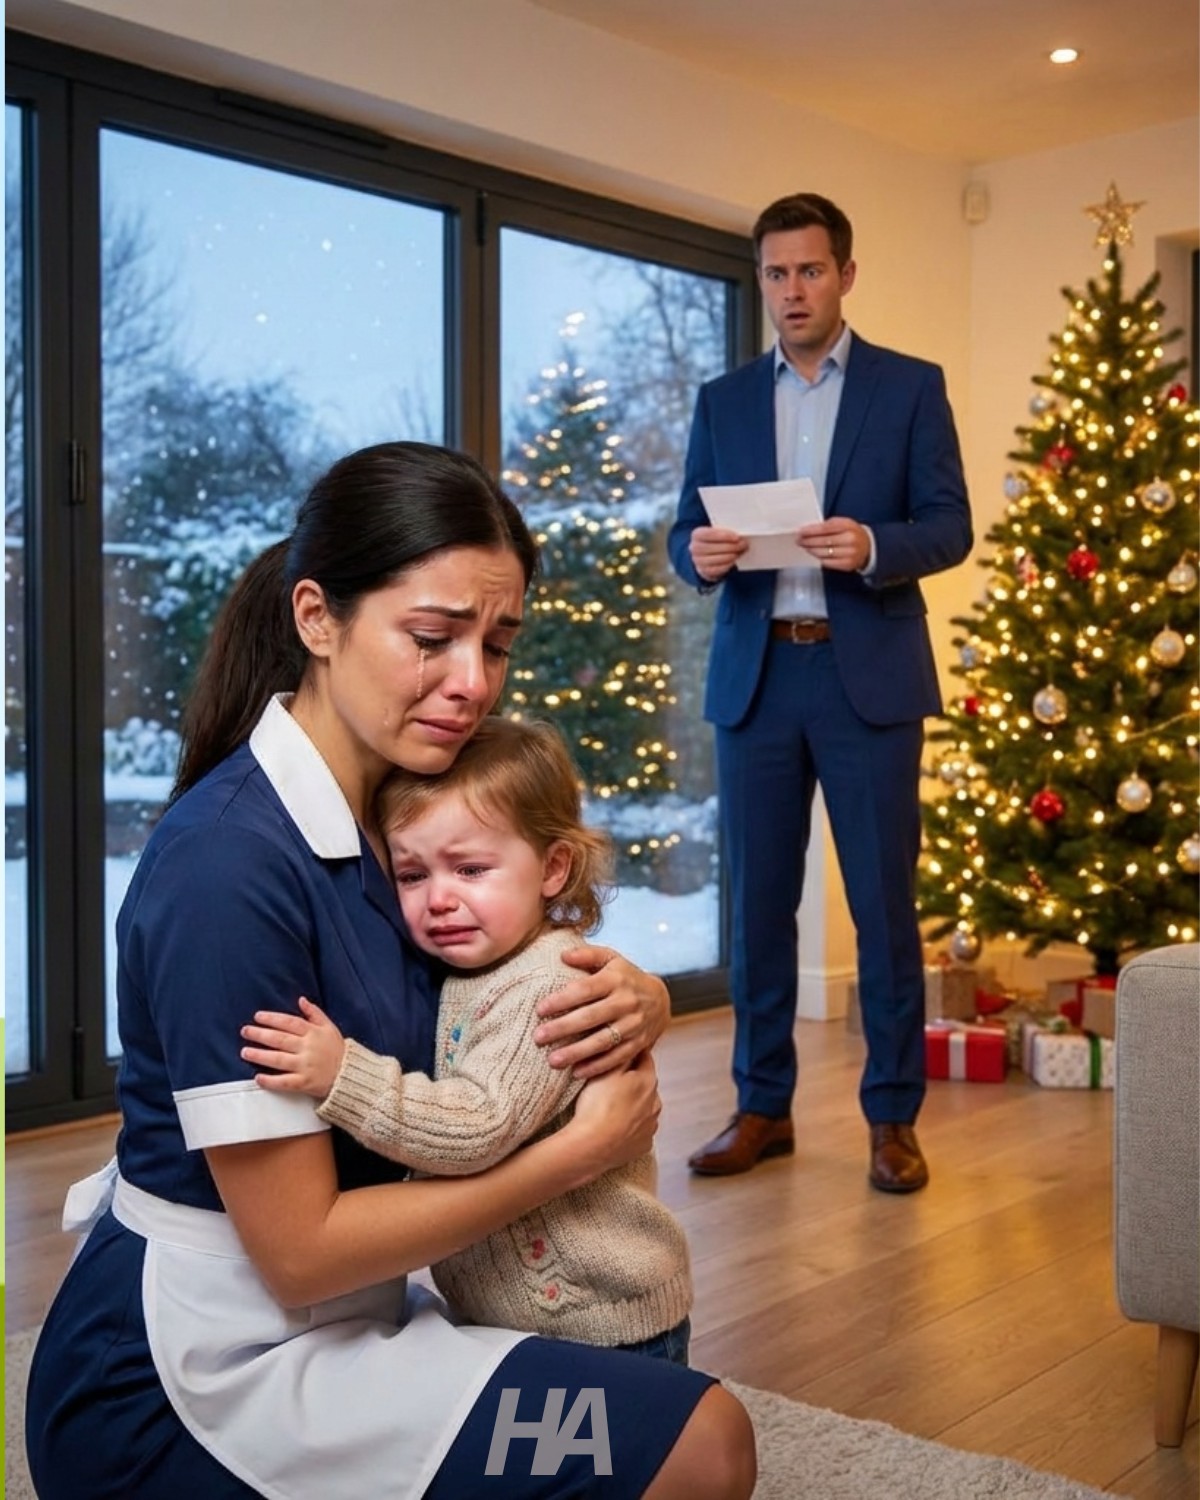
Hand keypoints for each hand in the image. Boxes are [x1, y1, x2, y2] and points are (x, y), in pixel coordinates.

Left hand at [240, 996, 345, 1097]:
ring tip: (245, 1052)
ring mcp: (306, 1066)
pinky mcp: (305, 1083)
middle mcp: (308, 1048)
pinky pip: (285, 1082)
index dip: (272, 1018)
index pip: (290, 1022)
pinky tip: (258, 1078)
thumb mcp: (329, 1027)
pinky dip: (271, 1081)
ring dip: (260, 1056)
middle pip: (280, 1039)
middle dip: (260, 1034)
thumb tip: (301, 1000)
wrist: (349, 1075)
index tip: (257, 1017)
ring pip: (279, 1060)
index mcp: (314, 1033)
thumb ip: (315, 1013)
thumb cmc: (337, 1050)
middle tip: (245, 1031)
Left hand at [533, 945, 668, 1077]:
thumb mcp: (611, 959)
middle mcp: (626, 1002)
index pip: (585, 989)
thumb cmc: (625, 977)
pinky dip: (597, 1066)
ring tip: (552, 1060)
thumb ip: (588, 954)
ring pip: (602, 1041)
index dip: (562, 999)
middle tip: (538, 1037)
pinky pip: (616, 1058)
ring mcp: (633, 1025)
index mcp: (615, 980)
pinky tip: (576, 1072)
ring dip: (577, 1052)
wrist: (660, 999)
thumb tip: (562, 955)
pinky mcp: (638, 1044)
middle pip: (591, 1017)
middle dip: (563, 1028)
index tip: (539, 1009)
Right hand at [567, 1052, 661, 1176]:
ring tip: (612, 1107)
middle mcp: (656, 1103)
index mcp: (648, 1081)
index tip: (623, 1051)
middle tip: (612, 1082)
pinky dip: (631, 1127)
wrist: (591, 1145)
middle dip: (633, 1081)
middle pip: (646, 1085)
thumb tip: (629, 1042)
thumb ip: (620, 1055)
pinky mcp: (644, 1145)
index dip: (633, 1053)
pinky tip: (616, 1126)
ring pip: (645, 1109)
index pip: (645, 1058)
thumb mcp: (606, 1071)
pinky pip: (639, 1130)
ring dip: (633, 1105)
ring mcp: (651, 1126)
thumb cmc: (597, 1105)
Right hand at [690, 525, 746, 582]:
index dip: (723, 536)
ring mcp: (697, 561)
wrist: (706, 555)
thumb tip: (740, 536)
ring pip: (714, 559)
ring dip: (730, 556)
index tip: (736, 537)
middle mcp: (694, 548)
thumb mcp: (718, 533)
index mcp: (697, 535)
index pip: (708, 534)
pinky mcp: (703, 571)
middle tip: (743, 545)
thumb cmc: (715, 541)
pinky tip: (733, 561)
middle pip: (712, 547)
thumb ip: (726, 533)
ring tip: (739, 553)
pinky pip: (715, 570)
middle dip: (730, 546)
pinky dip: (726, 565)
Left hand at [797, 517, 870, 570]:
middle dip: (808, 541)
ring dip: (811, 550)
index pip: (824, 529)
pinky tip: (814, 554)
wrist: (868, 547)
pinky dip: (818, 558)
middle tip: (799, 540)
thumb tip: (808, 530)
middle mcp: (849, 540)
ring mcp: (849, 553)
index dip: (810, 531)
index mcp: (848, 526)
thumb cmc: (852, 533)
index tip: (800, 532)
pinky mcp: (847, 564)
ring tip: (804, 547)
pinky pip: (827, 562)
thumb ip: (828, 525)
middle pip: (823, 541)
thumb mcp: (844, 523)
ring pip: (823, 553)